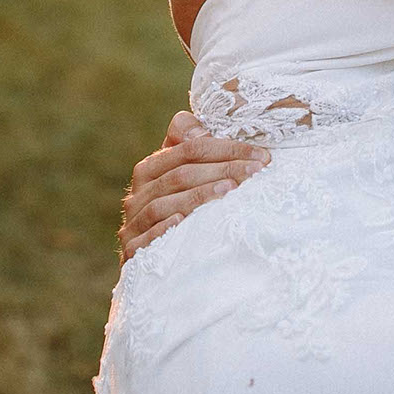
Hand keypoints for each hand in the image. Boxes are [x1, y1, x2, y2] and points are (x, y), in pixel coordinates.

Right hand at [117, 111, 268, 260]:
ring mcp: (133, 223)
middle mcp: (138, 194)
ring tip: (231, 191)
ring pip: (164, 204)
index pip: (189, 149)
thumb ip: (190, 147)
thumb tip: (200, 131)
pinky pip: (146, 238)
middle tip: (255, 171)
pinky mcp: (132, 250)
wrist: (148, 263)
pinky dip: (165, 228)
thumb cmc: (176, 210)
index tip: (260, 155)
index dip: (227, 148)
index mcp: (149, 169)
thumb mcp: (182, 177)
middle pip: (181, 175)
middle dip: (223, 169)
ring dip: (199, 196)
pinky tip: (185, 222)